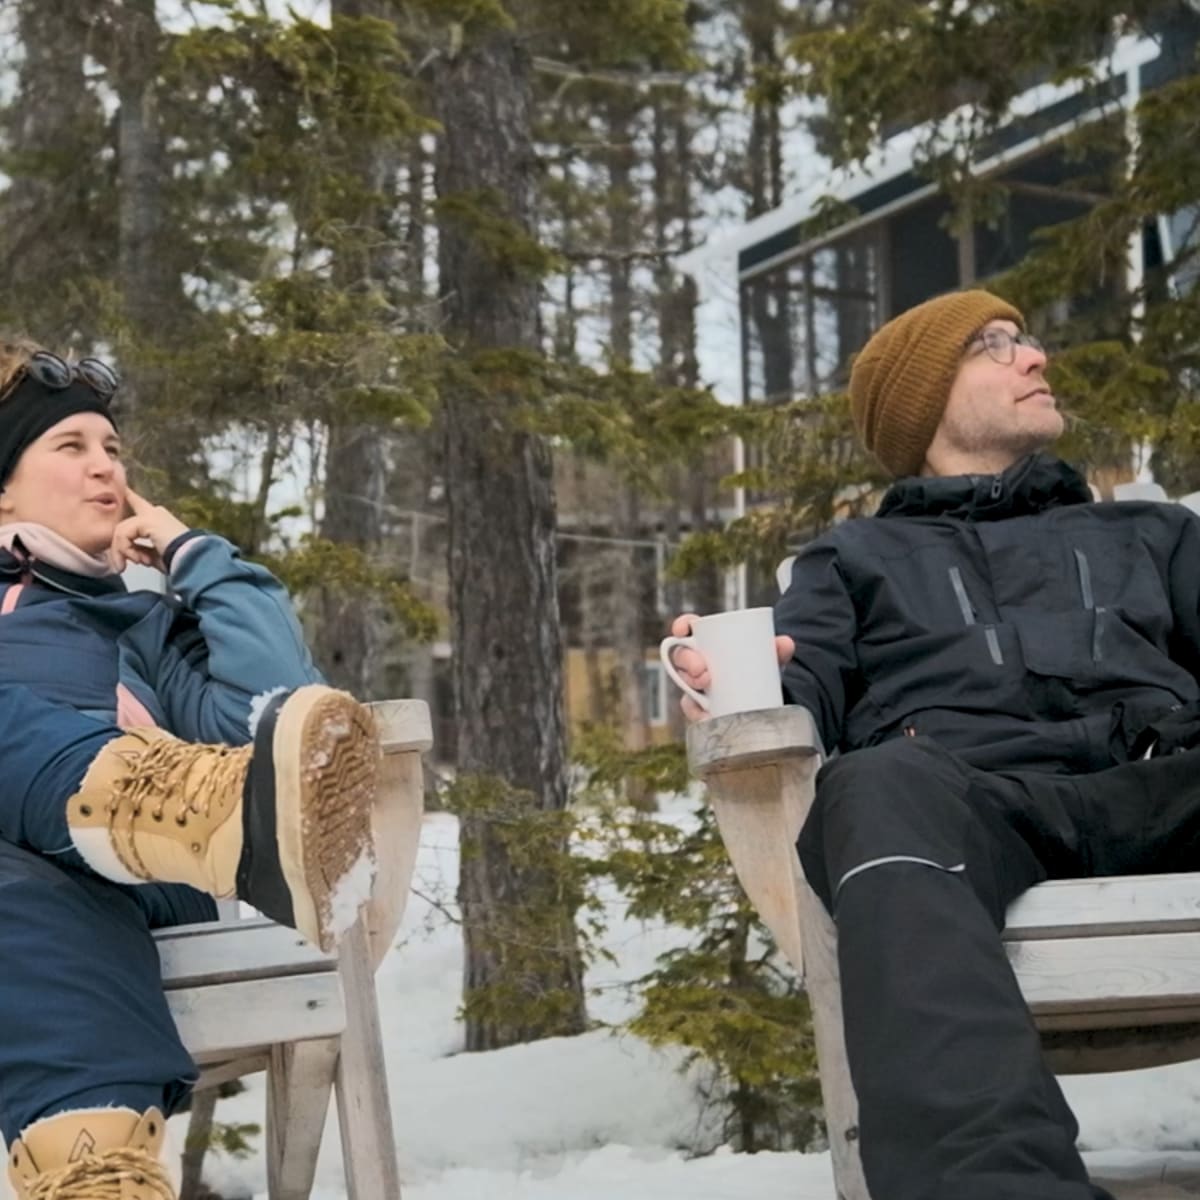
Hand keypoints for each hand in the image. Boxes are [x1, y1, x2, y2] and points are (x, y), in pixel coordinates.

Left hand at [109, 488, 189, 572]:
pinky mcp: (145, 521)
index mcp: (160, 519)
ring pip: (121, 532)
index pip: (140, 505)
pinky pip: (124, 535)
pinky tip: (139, 560)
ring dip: (123, 552)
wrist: (190, 558)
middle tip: (120, 567)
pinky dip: (127, 550)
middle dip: (118, 547)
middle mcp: (155, 513)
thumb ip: (142, 550)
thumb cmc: (178, 560)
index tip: (123, 489)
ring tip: (133, 565)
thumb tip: (131, 554)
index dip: (131, 496)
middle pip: (124, 525)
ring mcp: (150, 515)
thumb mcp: (156, 555)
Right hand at [669, 612, 795, 722]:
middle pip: (681, 657)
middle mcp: (695, 663)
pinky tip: (706, 715)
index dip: (681, 626)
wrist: (764, 698)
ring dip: (691, 686)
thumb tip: (786, 643)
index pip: (687, 628)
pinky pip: (693, 710)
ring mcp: (695, 686)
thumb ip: (778, 651)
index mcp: (706, 643)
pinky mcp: (700, 708)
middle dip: (687, 662)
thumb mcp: (769, 658)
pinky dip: (699, 713)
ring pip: (684, 684)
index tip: (683, 629)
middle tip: (705, 672)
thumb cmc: (758, 669)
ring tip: (707, 688)